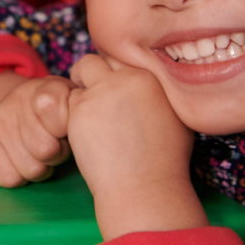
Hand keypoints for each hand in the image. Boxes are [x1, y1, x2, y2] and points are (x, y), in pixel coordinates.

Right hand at [0, 73, 76, 187]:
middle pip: (45, 149)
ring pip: (30, 169)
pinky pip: (9, 178)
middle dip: (56, 154)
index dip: (64, 129)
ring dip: (40, 168)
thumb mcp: (76, 108)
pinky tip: (22, 160)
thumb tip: (76, 128)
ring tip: (40, 154)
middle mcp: (17, 98)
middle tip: (55, 146)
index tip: (65, 129)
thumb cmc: (60, 118)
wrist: (19, 110)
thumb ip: (82, 112)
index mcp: (46, 88)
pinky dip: (19, 177)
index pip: (51, 107)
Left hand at [68, 54, 207, 239]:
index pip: (123, 57)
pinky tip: (83, 130)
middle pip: (97, 59)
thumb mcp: (175, 117)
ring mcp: (101, 91)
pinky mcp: (79, 108)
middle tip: (91, 92)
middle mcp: (126, 78)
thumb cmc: (164, 161)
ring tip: (87, 113)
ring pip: (80, 73)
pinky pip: (69, 99)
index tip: (111, 85)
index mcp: (151, 77)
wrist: (144, 188)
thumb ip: (159, 93)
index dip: (114, 71)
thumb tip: (149, 85)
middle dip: (92, 73)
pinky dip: (72, 110)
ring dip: (81, 89)